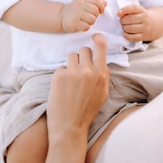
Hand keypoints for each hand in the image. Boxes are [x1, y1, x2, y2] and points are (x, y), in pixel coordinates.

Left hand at [45, 34, 109, 160]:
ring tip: (71, 81)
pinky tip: (63, 88)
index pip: (100, 47)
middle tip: (80, 71)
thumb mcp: (103, 93)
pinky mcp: (59, 76)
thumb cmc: (87, 111)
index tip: (94, 35)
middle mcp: (88, 71)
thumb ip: (103, 75)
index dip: (97, 38)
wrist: (69, 126)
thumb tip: (101, 61)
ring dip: (71, 65)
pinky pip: (61, 67)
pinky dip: (62, 75)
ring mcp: (73, 72)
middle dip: (82, 58)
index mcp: (101, 74)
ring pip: (71, 56)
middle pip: (84, 50)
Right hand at [60, 0, 106, 32]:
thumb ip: (95, 3)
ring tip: (85, 21)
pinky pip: (86, 27)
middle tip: (90, 17)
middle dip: (95, 16)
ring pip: (92, 19)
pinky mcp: (74, 23)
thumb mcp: (84, 3)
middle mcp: (79, 5)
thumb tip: (105, 3)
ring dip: (91, 22)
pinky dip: (86, 27)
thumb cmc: (76, 10)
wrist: (61, 17)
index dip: (101, 6)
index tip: (101, 11)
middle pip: (95, 11)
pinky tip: (81, 25)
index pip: (96, 0)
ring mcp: (76, 14)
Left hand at [118, 3, 149, 41]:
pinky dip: (127, 36)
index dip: (125, 10)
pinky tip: (124, 34)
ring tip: (124, 27)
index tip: (118, 14)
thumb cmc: (136, 16)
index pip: (134, 8)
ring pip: (131, 28)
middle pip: (130, 19)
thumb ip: (126, 10)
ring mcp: (144, 28)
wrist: (148, 25)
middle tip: (121, 21)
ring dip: (124, 28)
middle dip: (123, 21)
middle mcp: (144, 18)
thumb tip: (119, 14)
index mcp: (141, 10)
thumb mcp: (133, 11)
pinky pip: (134, 37)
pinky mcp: (143, 36)